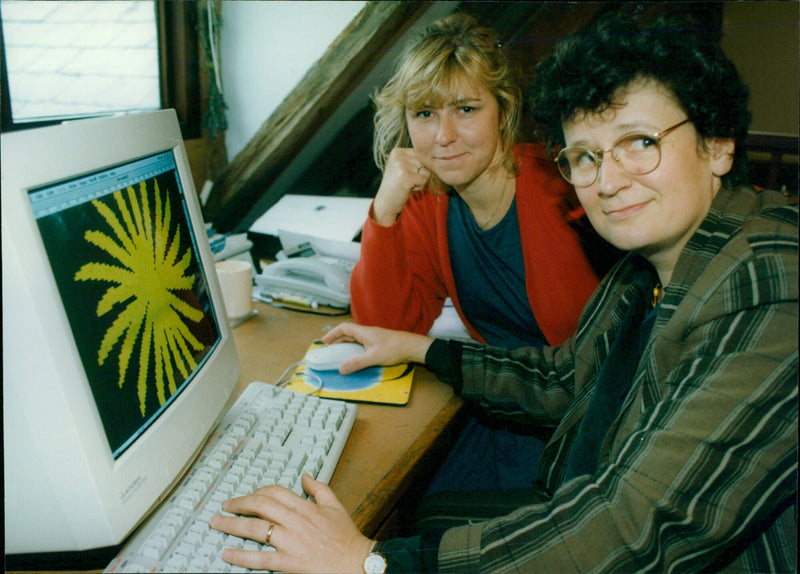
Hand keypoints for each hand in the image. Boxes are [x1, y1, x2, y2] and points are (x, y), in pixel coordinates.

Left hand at [210, 474, 373, 572]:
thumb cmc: (346, 537)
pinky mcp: (288, 562)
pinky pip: (260, 559)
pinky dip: (241, 556)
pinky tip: (228, 553)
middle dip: (239, 504)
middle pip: (260, 506)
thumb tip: (305, 476)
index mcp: (305, 507)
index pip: (275, 492)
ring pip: (256, 530)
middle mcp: (295, 523)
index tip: (248, 496)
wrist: (355, 563)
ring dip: (233, 525)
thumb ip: (319, 488)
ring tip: (218, 523)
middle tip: (226, 506)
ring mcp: (290, 542)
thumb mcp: (335, 506)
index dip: (257, 491)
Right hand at [322, 322, 433, 373]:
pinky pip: (361, 344)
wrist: (412, 347)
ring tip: (338, 353)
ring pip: (355, 339)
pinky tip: (354, 356)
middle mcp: (367, 333)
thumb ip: (357, 363)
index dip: (332, 334)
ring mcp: (373, 338)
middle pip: (348, 333)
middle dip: (336, 340)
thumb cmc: (395, 349)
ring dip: (345, 344)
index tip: (324, 342)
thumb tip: (341, 369)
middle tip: (328, 349)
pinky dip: (354, 348)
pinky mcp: (378, 344)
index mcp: (364, 332)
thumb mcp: (374, 357)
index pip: (344, 328)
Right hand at [372, 147, 429, 225]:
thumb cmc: (397, 186)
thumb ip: (414, 159)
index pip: (421, 155)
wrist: (385, 203)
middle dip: (420, 174)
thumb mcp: (401, 167)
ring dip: (420, 181)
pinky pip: (424, 180)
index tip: (405, 175)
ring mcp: (401, 166)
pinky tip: (408, 189)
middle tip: (406, 181)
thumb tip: (435, 156)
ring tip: (407, 185)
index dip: (418, 167)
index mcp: (397, 152)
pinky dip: (419, 187)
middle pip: (424, 162)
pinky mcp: (406, 177)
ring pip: (426, 171)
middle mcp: (398, 156)